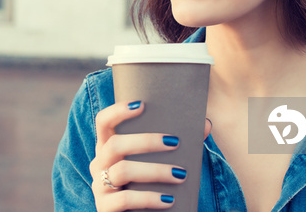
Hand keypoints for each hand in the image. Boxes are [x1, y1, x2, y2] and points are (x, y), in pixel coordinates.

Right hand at [89, 101, 211, 210]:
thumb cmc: (149, 184)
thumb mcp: (157, 163)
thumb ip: (176, 144)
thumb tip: (206, 124)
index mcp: (108, 147)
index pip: (103, 121)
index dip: (117, 110)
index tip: (141, 104)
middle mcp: (99, 163)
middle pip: (115, 144)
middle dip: (146, 141)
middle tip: (174, 142)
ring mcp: (99, 186)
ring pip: (122, 170)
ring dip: (155, 170)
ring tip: (180, 174)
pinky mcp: (105, 208)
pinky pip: (125, 200)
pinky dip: (150, 198)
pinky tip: (169, 199)